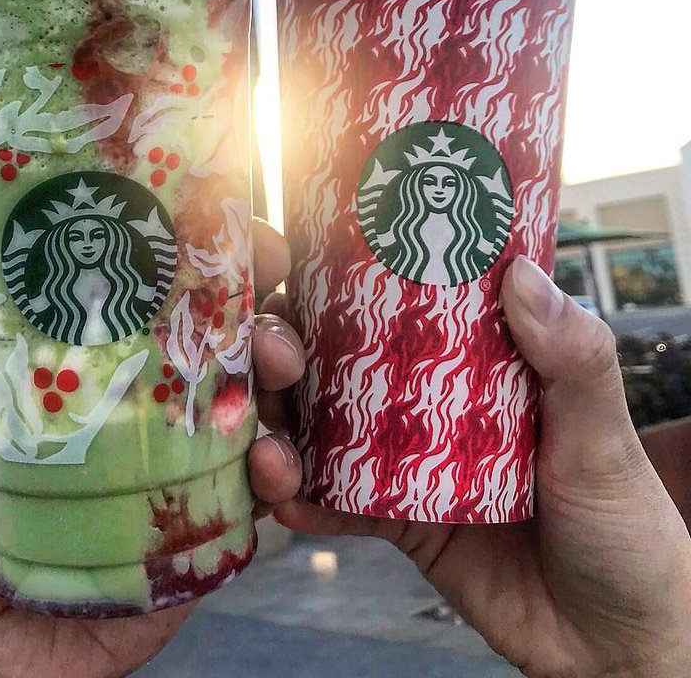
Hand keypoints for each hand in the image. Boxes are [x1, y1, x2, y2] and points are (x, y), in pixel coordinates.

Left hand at [0, 138, 303, 677]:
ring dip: (288, 374)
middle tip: (267, 294)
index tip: (234, 206)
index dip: (208, 232)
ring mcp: (178, 455)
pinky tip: (274, 473)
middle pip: (230, 323)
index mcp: (89, 341)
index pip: (162, 268)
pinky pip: (264, 489)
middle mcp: (144, 388)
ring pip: (262, 396)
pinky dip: (285, 472)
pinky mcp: (200, 523)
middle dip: (266, 298)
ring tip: (279, 375)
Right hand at [264, 257, 690, 677]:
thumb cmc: (628, 527)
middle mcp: (432, 398)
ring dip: (281, 428)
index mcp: (478, 356)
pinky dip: (304, 502)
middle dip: (289, 349)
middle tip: (274, 355)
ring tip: (269, 449)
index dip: (342, 275)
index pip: (401, 298)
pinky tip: (285, 503)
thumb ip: (572, 359)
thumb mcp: (602, 437)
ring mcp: (410, 460)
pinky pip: (339, 505)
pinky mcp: (399, 522)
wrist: (617, 646)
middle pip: (339, 358)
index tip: (293, 258)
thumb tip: (521, 275)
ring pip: (323, 427)